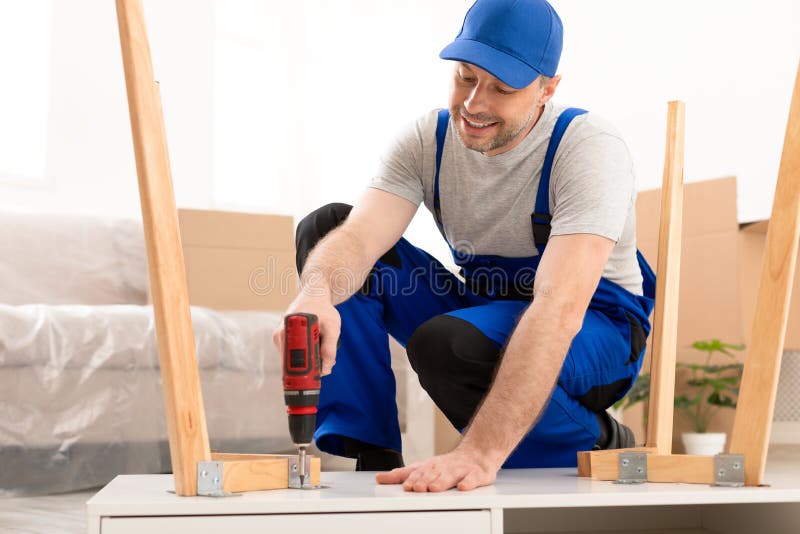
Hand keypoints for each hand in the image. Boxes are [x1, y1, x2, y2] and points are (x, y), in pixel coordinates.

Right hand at [272, 294, 340, 375]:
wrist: (314, 295)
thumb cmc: (324, 309)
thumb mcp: (333, 327)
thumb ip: (330, 349)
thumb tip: (325, 370)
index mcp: (289, 330)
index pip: (292, 361)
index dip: (303, 372)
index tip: (314, 377)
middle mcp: (280, 334)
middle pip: (290, 363)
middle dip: (307, 368)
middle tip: (321, 366)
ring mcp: (279, 336)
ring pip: (291, 360)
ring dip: (305, 361)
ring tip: (319, 350)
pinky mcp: (282, 338)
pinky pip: (291, 353)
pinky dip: (302, 355)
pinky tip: (312, 346)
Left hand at [374, 447, 500, 491]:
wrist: (477, 453)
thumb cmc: (448, 465)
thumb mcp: (425, 467)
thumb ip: (403, 473)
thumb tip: (380, 478)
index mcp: (431, 466)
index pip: (418, 471)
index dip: (411, 479)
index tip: (404, 486)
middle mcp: (444, 467)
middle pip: (433, 474)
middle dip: (424, 481)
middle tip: (416, 488)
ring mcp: (461, 470)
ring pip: (451, 476)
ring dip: (442, 481)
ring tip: (434, 488)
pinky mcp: (477, 474)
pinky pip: (473, 478)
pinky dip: (469, 482)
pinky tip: (463, 487)